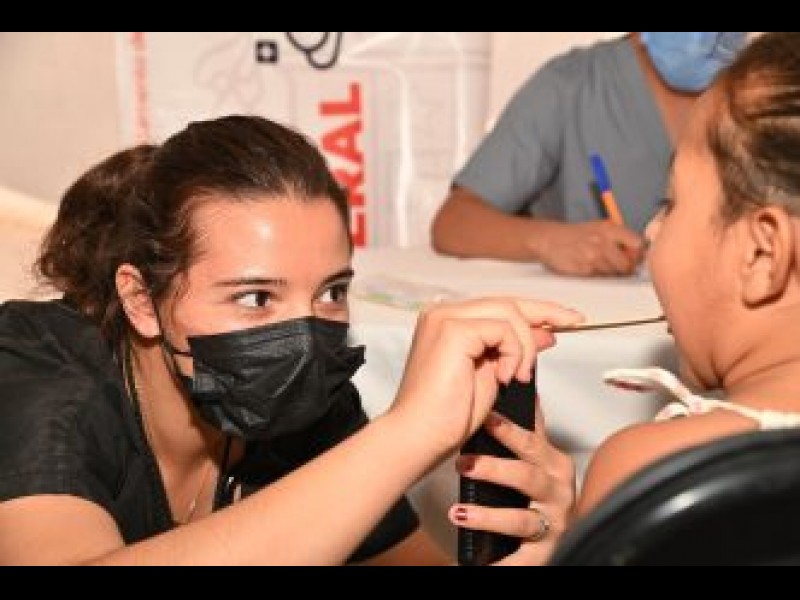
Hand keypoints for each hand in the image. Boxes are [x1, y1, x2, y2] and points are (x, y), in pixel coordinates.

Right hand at [387, 298, 583, 462]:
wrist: (419, 437)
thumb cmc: (446, 416)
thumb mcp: (493, 375)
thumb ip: (514, 350)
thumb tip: (545, 333)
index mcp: (447, 321)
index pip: (499, 306)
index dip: (536, 311)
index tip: (568, 320)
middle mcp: (443, 312)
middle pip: (507, 302)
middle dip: (546, 313)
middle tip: (575, 322)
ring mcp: (445, 318)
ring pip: (508, 312)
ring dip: (525, 346)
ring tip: (519, 376)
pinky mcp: (453, 330)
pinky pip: (503, 329)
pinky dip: (515, 353)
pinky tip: (507, 377)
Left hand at [448, 404, 575, 565]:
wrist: (555, 540)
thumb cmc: (543, 496)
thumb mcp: (540, 460)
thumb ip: (532, 429)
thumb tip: (525, 389)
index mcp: (554, 466)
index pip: (531, 442)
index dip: (509, 430)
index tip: (488, 417)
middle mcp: (558, 494)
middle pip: (525, 477)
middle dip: (493, 468)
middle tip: (464, 462)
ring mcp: (552, 525)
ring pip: (520, 518)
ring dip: (487, 516)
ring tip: (459, 513)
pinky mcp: (543, 553)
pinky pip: (521, 560)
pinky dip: (501, 563)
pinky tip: (481, 563)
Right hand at [536, 221, 644, 276]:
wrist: (550, 239)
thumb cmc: (576, 234)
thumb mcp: (600, 227)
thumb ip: (620, 237)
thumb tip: (640, 253)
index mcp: (609, 229)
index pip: (637, 244)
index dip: (638, 253)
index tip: (636, 257)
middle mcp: (602, 242)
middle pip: (627, 264)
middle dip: (625, 267)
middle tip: (619, 265)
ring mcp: (592, 257)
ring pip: (614, 274)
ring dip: (610, 272)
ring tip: (599, 263)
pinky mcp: (583, 270)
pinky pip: (599, 278)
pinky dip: (597, 275)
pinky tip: (589, 266)